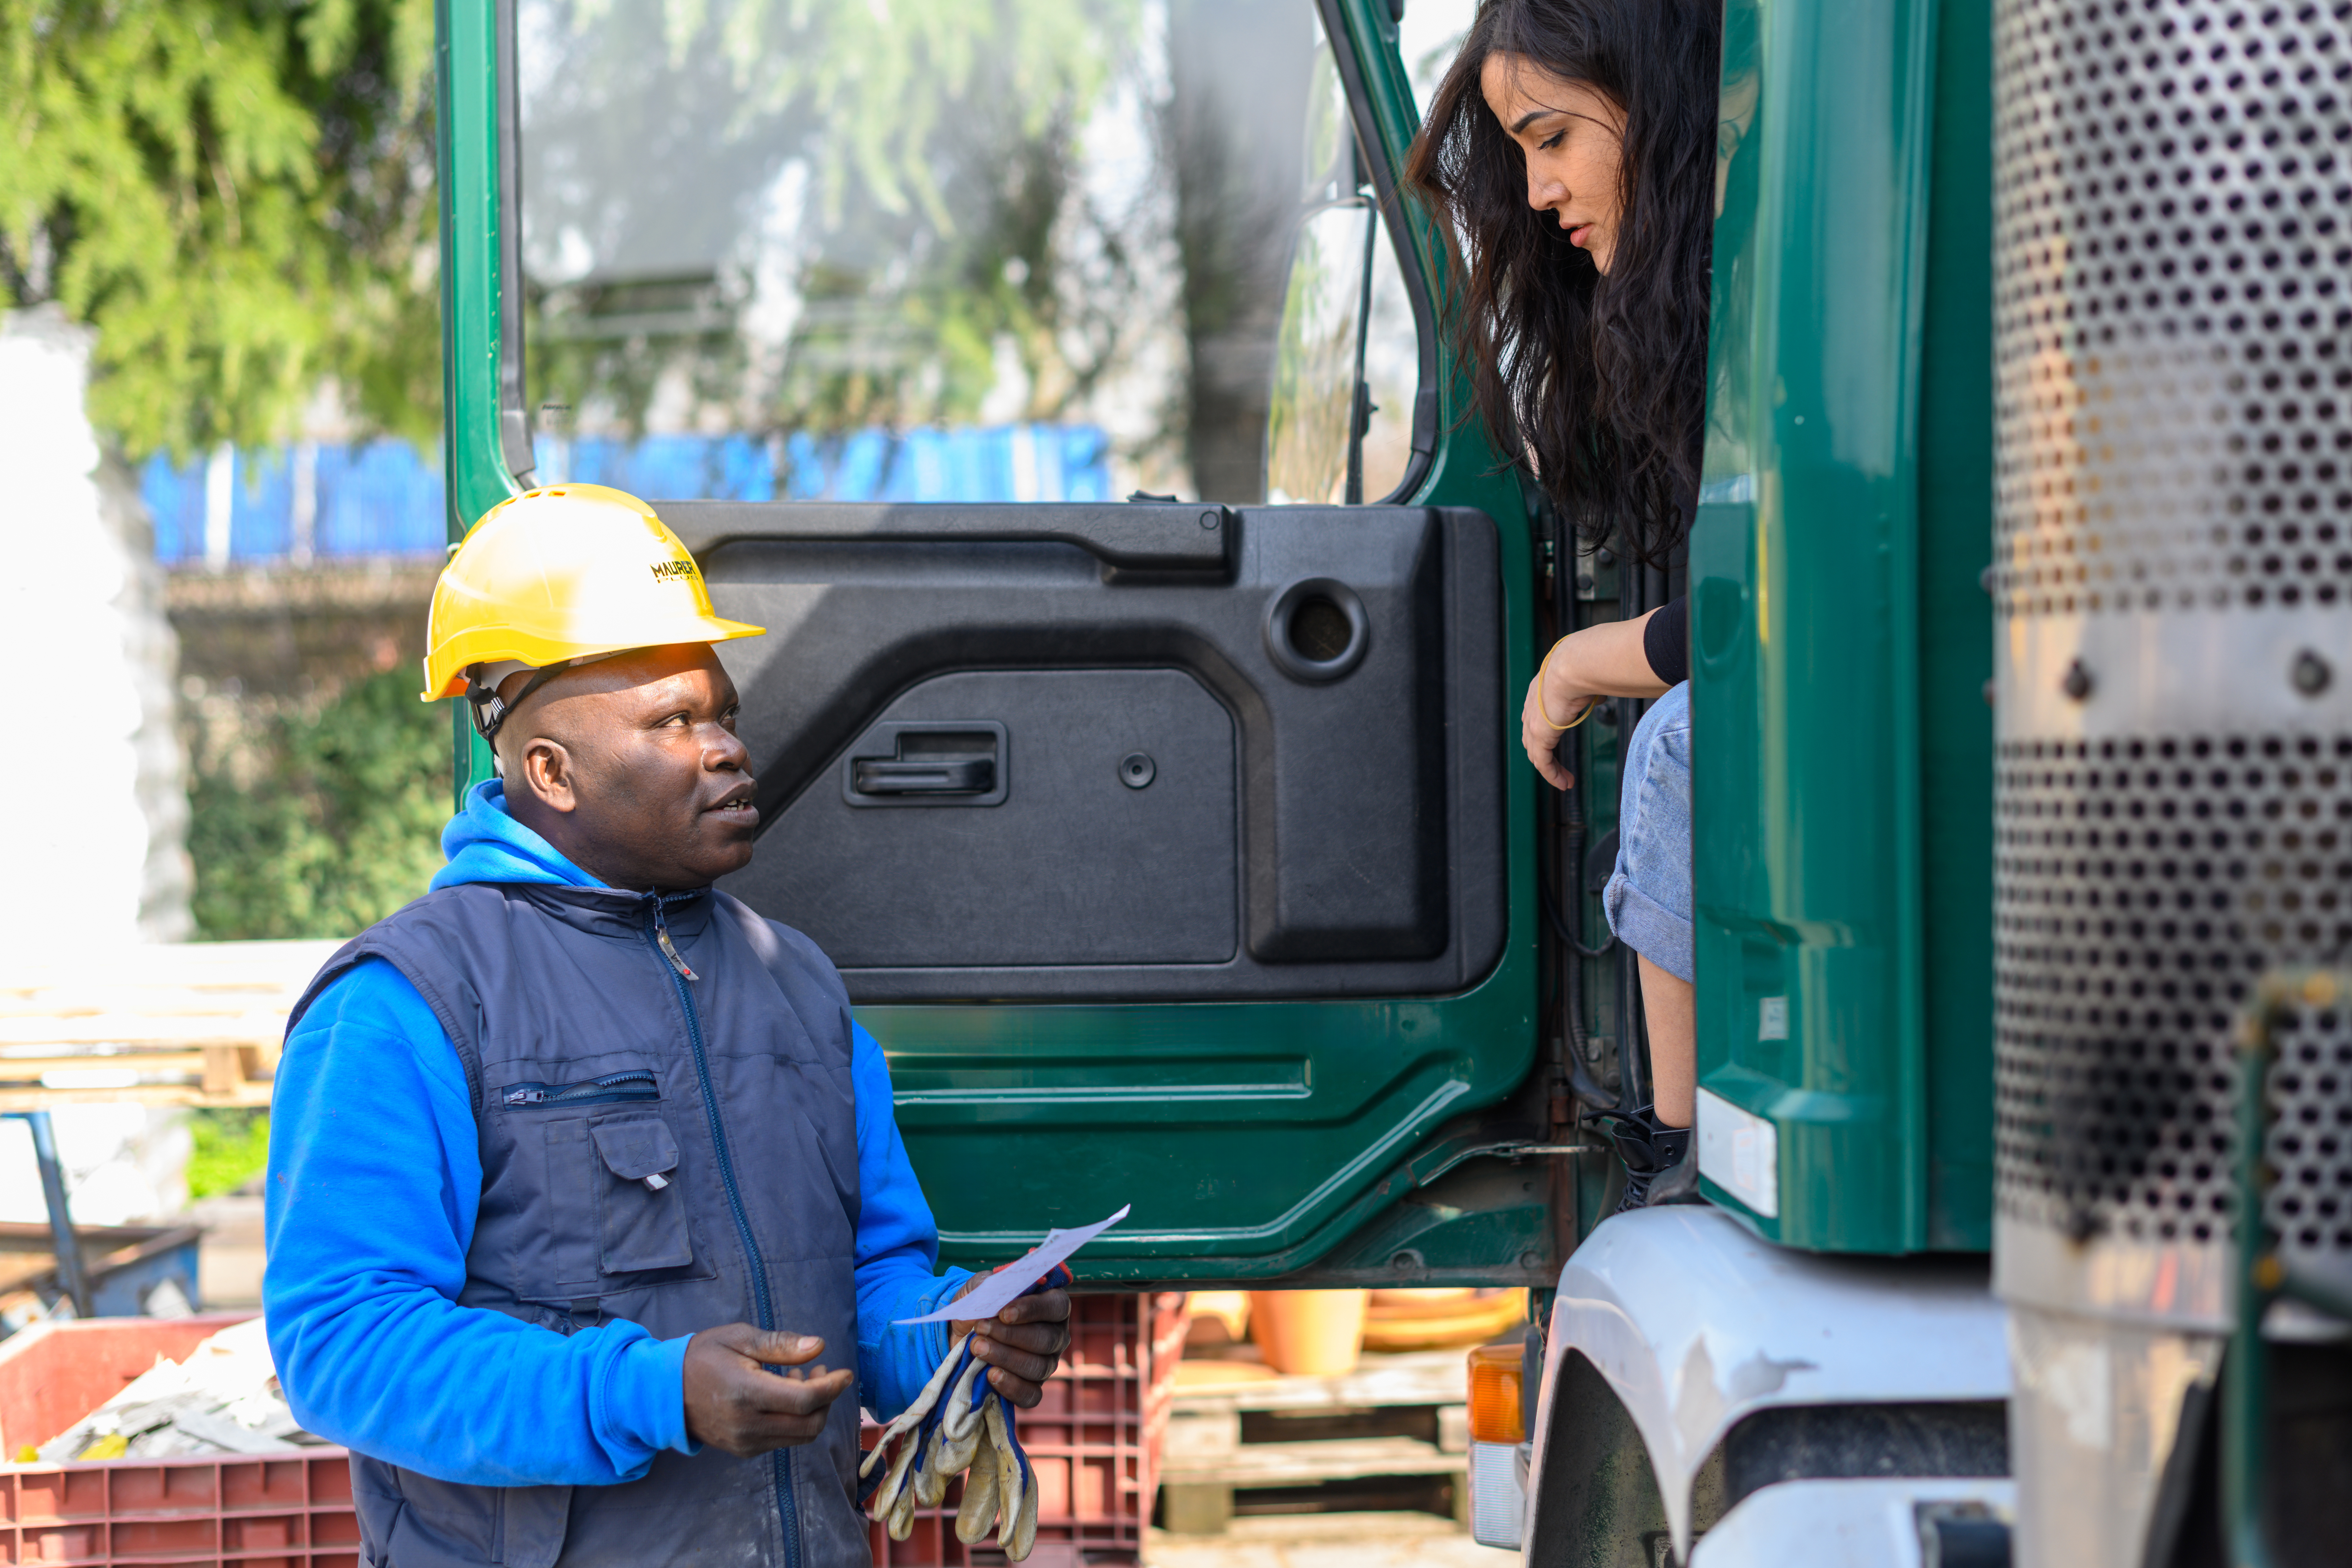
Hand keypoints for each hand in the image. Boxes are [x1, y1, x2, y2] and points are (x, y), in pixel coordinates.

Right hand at [682, 1324, 855, 1457]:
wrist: (664, 1390)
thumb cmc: (703, 1356)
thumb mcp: (739, 1338)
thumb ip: (780, 1345)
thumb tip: (819, 1346)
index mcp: (746, 1393)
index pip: (804, 1400)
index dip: (832, 1387)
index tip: (845, 1373)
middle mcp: (747, 1425)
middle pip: (809, 1424)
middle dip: (826, 1399)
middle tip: (818, 1370)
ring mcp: (745, 1443)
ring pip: (800, 1436)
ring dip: (811, 1410)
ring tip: (797, 1379)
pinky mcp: (743, 1451)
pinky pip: (783, 1440)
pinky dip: (794, 1420)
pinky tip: (782, 1397)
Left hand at [949, 1272, 1071, 1408]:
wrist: (961, 1337)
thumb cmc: (979, 1307)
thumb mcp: (978, 1290)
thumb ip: (986, 1285)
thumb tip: (994, 1289)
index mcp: (1051, 1306)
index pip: (1057, 1306)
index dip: (1033, 1309)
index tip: (1004, 1313)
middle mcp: (1056, 1335)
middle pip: (1047, 1339)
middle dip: (1011, 1335)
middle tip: (981, 1329)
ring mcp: (1047, 1364)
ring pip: (1038, 1366)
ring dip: (1005, 1357)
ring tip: (977, 1348)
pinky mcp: (1033, 1388)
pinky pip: (1032, 1395)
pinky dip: (1011, 1386)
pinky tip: (991, 1375)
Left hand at [1521, 660, 1592, 791]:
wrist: (1573, 666)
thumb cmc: (1583, 667)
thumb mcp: (1585, 680)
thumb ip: (1589, 691)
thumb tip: (1599, 695)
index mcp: (1539, 692)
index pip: (1537, 718)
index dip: (1545, 735)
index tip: (1557, 746)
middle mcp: (1531, 707)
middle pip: (1532, 739)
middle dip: (1546, 757)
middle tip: (1559, 770)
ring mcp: (1533, 722)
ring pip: (1537, 754)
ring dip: (1551, 770)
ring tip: (1565, 782)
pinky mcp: (1539, 735)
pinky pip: (1543, 762)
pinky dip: (1552, 775)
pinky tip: (1563, 784)